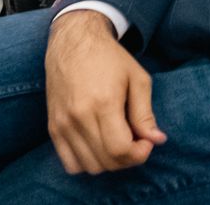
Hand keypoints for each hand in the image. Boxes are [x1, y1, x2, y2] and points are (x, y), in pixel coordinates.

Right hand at [46, 10, 164, 174]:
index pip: (120, 149)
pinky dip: (87, 162)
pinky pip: (69, 163)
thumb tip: (157, 140)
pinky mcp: (53, 128)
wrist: (73, 43)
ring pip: (88, 167)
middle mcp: (78, 118)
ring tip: (120, 142)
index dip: (139, 154)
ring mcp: (62, 125)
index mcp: (103, 104)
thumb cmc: (110, 58)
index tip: (148, 142)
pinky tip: (100, 145)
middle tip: (137, 141)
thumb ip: (145, 113)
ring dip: (109, 162)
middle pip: (105, 162)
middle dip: (128, 159)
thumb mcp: (137, 79)